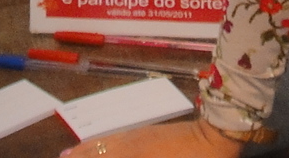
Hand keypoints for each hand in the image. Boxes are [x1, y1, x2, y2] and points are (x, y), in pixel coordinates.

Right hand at [58, 117, 245, 157]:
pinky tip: (99, 144)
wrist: (219, 135)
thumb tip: (115, 150)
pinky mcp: (148, 132)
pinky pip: (116, 137)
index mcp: (134, 154)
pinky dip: (101, 142)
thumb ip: (132, 152)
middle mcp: (131, 143)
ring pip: (105, 142)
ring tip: (68, 156)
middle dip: (79, 157)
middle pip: (97, 151)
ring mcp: (139, 135)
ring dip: (86, 150)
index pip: (99, 157)